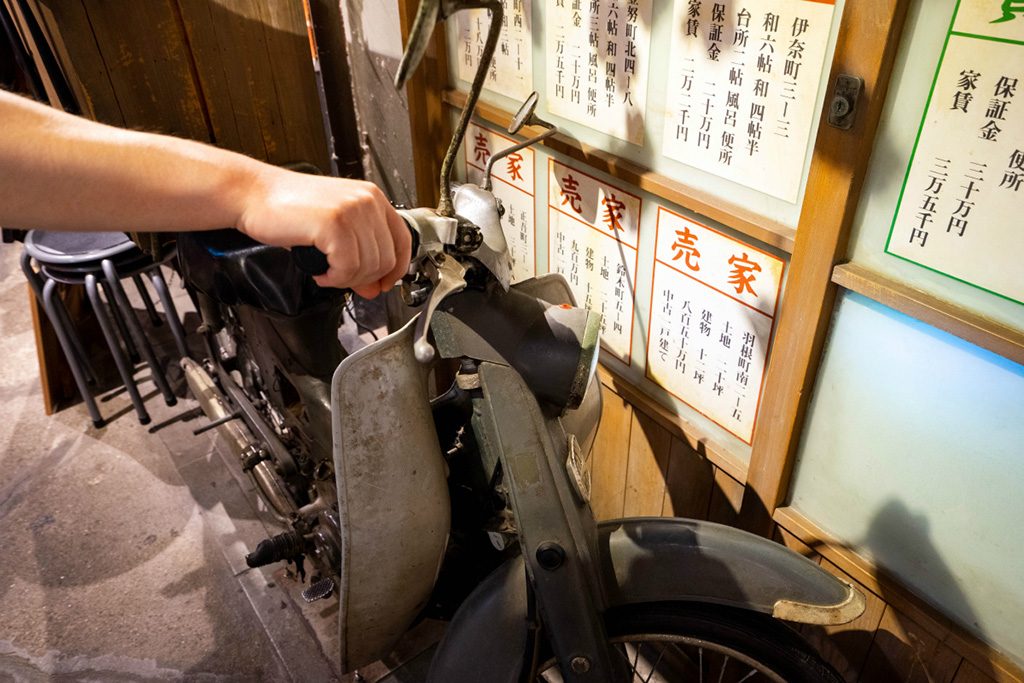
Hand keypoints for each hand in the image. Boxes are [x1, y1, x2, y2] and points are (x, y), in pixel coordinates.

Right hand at [237, 170, 410, 297]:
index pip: (403, 241)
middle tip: (341, 280)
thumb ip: (360, 255)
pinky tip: (320, 271)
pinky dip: (334, 278)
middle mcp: (367, 201)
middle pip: (387, 259)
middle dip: (364, 279)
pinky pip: (348, 267)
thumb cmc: (289, 209)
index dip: (396, 270)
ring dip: (346, 279)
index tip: (384, 284)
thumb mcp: (334, 229)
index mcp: (372, 198)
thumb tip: (374, 287)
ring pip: (369, 266)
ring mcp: (352, 210)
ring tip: (326, 272)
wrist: (254, 195)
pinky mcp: (334, 223)